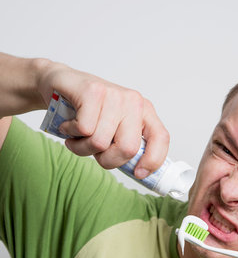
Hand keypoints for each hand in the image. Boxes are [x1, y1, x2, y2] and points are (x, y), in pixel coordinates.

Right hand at [36, 60, 168, 177]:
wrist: (57, 84)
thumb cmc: (86, 112)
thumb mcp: (113, 130)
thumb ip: (126, 146)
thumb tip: (140, 173)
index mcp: (144, 112)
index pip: (161, 138)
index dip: (153, 160)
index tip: (138, 173)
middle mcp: (133, 101)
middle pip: (128, 148)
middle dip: (107, 159)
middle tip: (94, 151)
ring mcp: (114, 94)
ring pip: (101, 142)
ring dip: (81, 147)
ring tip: (77, 135)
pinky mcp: (93, 91)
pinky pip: (84, 129)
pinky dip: (70, 133)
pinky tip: (68, 124)